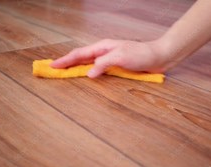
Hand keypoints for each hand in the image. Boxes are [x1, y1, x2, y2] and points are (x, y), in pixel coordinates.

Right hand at [50, 39, 175, 77]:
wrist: (158, 56)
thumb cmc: (140, 54)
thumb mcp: (120, 57)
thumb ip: (103, 64)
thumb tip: (88, 74)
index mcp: (102, 47)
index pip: (79, 54)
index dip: (65, 60)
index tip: (52, 66)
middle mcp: (103, 52)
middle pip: (80, 57)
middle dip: (67, 62)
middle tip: (54, 69)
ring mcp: (108, 58)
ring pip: (87, 62)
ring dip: (75, 67)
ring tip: (65, 72)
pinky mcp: (114, 65)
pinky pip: (96, 68)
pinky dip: (87, 71)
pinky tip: (86, 75)